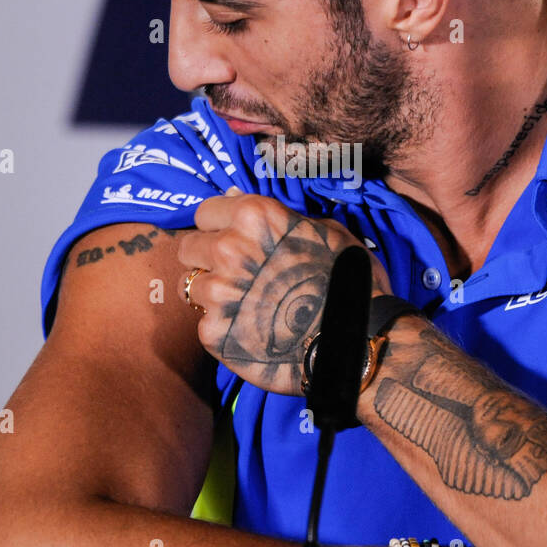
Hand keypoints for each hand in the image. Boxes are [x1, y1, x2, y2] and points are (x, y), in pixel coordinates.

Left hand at [177, 189, 392, 395]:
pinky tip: (253, 331)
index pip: (205, 212)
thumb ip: (276, 217)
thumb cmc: (350, 282)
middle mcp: (229, 249)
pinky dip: (224, 328)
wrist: (358, 342)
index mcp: (253, 216)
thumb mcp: (324, 231)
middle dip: (207, 259)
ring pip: (192, 287)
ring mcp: (218, 293)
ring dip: (213, 295)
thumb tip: (235, 204)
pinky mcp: (214, 333)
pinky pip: (206, 324)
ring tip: (246, 306)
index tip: (231, 240)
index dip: (218, 227)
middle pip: (188, 248)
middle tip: (235, 275)